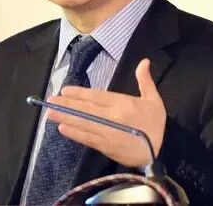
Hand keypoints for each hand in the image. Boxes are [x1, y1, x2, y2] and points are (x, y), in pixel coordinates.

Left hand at [46, 58, 166, 167]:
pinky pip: (88, 139)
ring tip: (49, 113)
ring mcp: (108, 133)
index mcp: (123, 103)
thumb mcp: (154, 99)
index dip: (80, 93)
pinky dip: (75, 134)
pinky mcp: (106, 147)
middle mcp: (113, 117)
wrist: (162, 152)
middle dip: (67, 104)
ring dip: (65, 118)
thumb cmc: (155, 124)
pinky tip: (63, 128)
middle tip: (50, 101)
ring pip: (84, 123)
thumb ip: (145, 80)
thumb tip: (144, 61)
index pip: (97, 96)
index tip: (65, 90)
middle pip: (86, 109)